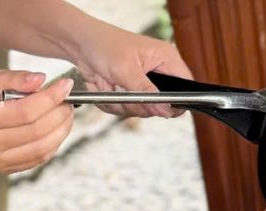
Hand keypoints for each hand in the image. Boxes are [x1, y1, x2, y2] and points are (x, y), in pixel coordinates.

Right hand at [0, 70, 74, 173]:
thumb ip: (16, 79)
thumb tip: (43, 80)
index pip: (25, 112)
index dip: (50, 98)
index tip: (66, 85)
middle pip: (35, 132)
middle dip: (59, 115)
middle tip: (68, 100)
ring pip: (39, 149)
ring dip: (60, 131)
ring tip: (65, 114)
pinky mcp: (1, 168)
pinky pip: (35, 159)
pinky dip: (51, 144)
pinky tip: (56, 129)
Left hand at [73, 27, 193, 117]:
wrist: (80, 44)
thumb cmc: (104, 45)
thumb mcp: (126, 69)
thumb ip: (147, 92)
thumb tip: (166, 110)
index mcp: (166, 58)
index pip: (186, 86)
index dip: (177, 102)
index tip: (159, 109)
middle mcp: (158, 73)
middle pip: (161, 105)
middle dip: (139, 103)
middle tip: (122, 90)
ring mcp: (144, 85)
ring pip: (142, 110)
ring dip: (122, 103)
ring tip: (111, 84)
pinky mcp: (130, 93)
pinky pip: (126, 110)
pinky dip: (112, 103)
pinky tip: (106, 87)